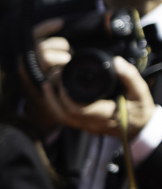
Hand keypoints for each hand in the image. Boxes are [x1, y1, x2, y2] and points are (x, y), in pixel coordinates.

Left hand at [23, 18, 158, 136]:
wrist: (142, 127)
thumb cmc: (141, 110)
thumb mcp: (140, 91)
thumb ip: (129, 76)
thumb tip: (116, 62)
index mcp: (103, 115)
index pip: (77, 109)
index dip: (65, 96)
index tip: (62, 79)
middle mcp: (92, 124)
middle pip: (64, 114)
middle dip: (53, 97)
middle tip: (50, 79)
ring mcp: (87, 127)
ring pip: (62, 118)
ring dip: (52, 102)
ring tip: (47, 85)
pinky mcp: (85, 125)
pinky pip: (66, 119)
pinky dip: (57, 107)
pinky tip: (55, 95)